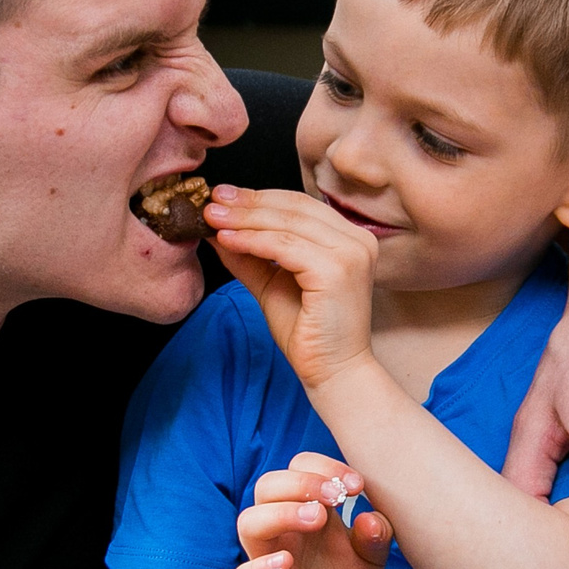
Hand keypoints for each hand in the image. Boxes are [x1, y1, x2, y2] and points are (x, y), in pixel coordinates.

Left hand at [206, 187, 379, 390]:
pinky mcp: (338, 270)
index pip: (299, 204)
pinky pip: (285, 247)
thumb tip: (217, 228)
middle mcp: (357, 240)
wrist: (333, 372)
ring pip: (288, 223)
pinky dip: (252, 240)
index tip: (222, 196)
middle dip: (247, 203)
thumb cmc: (309, 333)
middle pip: (293, 207)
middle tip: (211, 201)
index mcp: (349, 238)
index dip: (259, 197)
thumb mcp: (273, 284)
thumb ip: (250, 255)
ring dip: (244, 219)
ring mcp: (351, 253)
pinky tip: (226, 239)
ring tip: (212, 219)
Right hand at [235, 453, 394, 568]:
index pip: (298, 467)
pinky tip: (286, 563)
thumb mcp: (371, 559)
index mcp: (306, 509)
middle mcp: (281, 529)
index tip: (357, 485)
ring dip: (281, 513)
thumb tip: (370, 518)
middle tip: (336, 498)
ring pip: (248, 522)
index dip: (324, 466)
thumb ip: (376, 537)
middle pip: (267, 485)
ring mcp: (267, 560)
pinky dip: (260, 567)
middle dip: (301, 482)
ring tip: (317, 519)